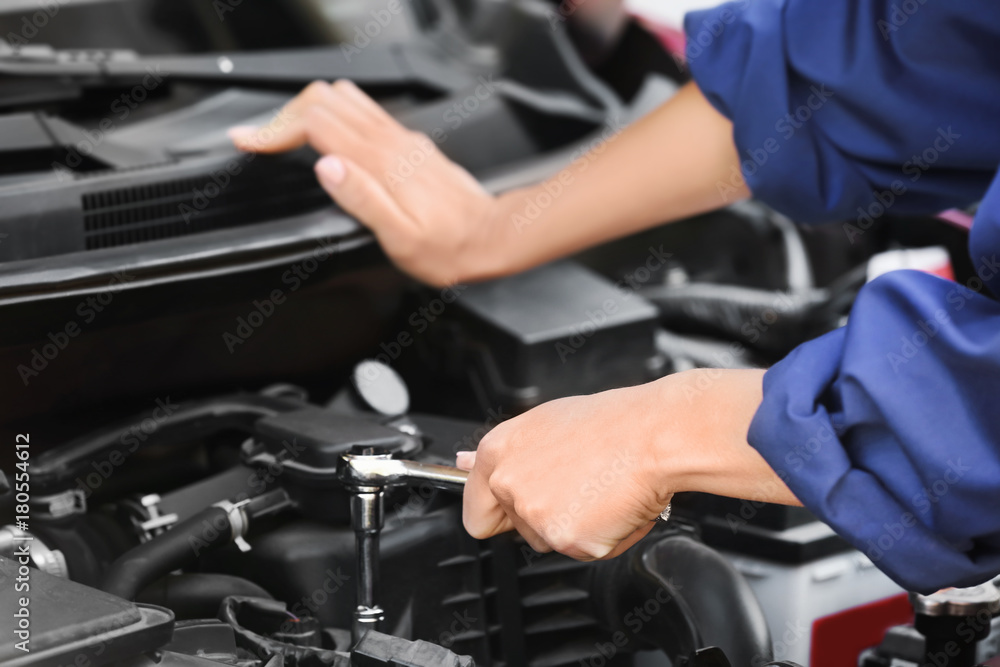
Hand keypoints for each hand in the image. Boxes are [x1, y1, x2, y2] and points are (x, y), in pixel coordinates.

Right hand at [229, 80, 504, 286]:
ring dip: (310, 111)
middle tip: (264, 143)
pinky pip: (365, 112)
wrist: (492, 238)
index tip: (250, 142)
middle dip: (286, 116)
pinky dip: (335, 116)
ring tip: (288, 137)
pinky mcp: (409, 145)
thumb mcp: (400, 238)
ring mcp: (401, 139)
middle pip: (324, 99)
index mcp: (380, 162)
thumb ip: (362, 200)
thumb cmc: (449, 247)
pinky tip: (329, 140)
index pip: (316, 121)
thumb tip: (325, 168)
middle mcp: (390, 142)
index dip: (276, 128)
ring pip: (345, 98)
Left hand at [457, 369, 798, 559]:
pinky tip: (613, 505)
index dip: (499, 514)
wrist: (654, 435)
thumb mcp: (544, 424)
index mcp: (498, 453)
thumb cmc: (610, 424)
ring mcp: (536, 515)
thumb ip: (505, 453)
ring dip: (574, 526)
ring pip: (550, 542)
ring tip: (599, 489)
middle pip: (517, 530)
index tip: (514, 511)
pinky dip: (601, 537)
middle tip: (577, 486)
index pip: (474, 512)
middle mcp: (509, 484)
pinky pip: (581, 552)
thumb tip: (462, 464)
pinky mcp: (568, 539)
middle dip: (545, 518)